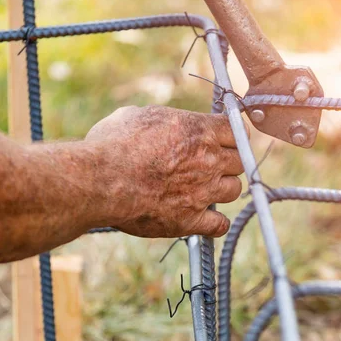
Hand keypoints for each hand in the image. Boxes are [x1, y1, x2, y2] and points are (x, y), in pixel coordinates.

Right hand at [86, 105, 247, 237]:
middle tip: (210, 165)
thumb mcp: (137, 116)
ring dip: (223, 189)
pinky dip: (215, 222)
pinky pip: (220, 224)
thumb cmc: (113, 144)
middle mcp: (209, 160)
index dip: (230, 136)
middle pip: (240, 161)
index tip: (222, 141)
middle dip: (227, 162)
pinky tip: (204, 218)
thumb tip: (161, 122)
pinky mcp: (191, 220)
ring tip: (204, 189)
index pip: (236, 130)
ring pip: (234, 190)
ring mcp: (203, 191)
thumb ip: (162, 120)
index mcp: (199, 131)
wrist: (101, 181)